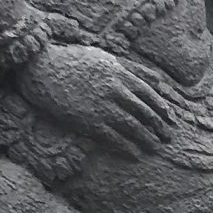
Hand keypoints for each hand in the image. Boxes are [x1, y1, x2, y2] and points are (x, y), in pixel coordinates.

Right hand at [18, 41, 170, 154]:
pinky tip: (136, 155)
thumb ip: (131, 67)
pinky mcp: (89, 121)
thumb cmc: (72, 61)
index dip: (163, 108)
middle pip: (145, 112)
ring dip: (147, 139)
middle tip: (168, 137)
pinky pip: (114, 138)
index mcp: (119, 73)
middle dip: (159, 126)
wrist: (40, 68)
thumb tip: (157, 79)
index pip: (149, 94)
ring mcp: (102, 106)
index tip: (171, 119)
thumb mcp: (104, 57)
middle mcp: (114, 90)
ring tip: (155, 148)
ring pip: (133, 126)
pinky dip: (127, 147)